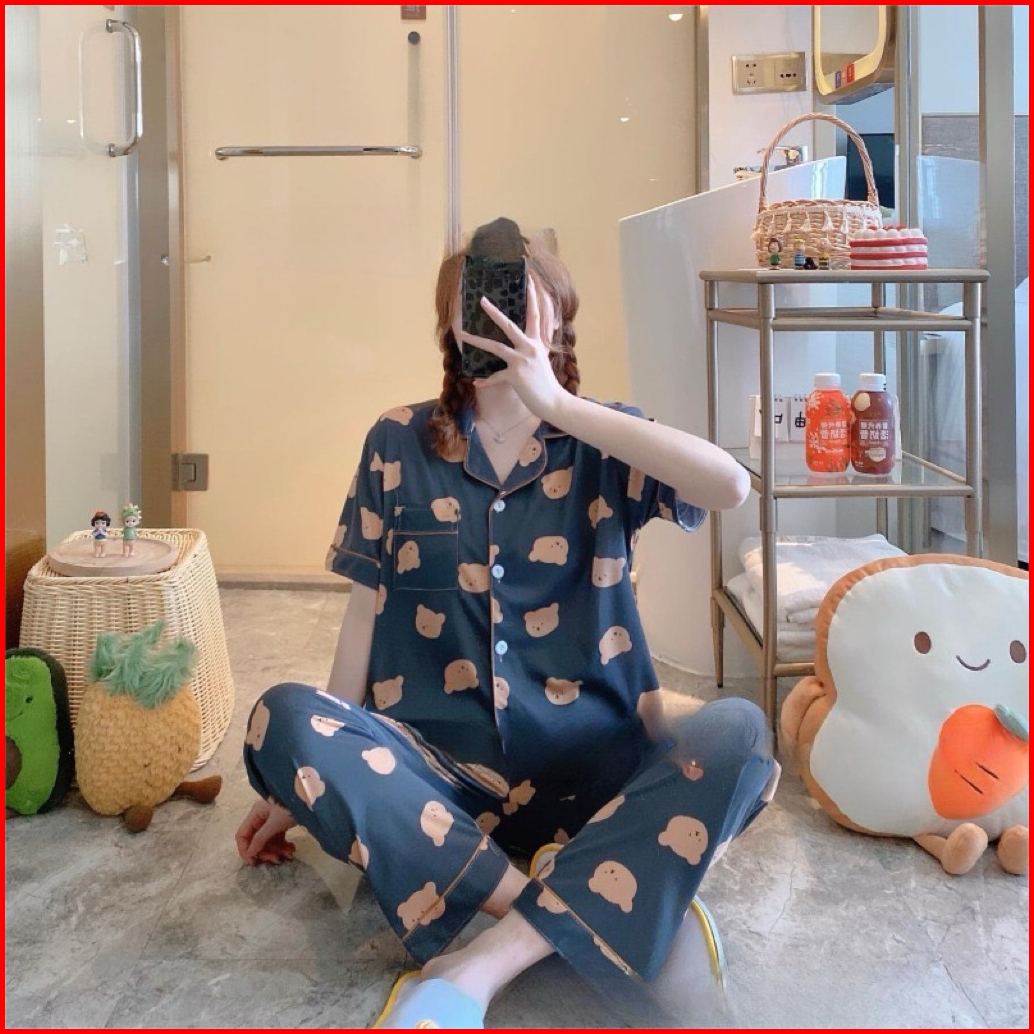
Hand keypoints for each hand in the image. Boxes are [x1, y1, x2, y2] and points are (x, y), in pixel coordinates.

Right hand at [235, 797, 297, 865]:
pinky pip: (278, 837)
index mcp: (255, 814)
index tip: (254, 862)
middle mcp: (261, 817)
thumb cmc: (289, 808)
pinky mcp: (281, 822)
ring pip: (268, 841)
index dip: (245, 850)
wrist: (311, 798)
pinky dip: (283, 845)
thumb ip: (260, 838)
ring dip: (277, 850)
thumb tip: (249, 853)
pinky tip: (292, 849)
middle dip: (266, 851)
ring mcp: (271, 820)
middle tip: (277, 859)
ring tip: (289, 854)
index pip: (242, 834)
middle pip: (256, 840)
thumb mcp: (275, 823)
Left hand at [459, 278, 567, 421]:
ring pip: (496, 347)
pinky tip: (476, 382)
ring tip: (462, 334)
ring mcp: (522, 361)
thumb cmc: (546, 383)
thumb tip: (528, 343)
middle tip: (481, 300)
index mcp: (537, 342)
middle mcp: (530, 347)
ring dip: (477, 340)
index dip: (533, 297)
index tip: (528, 280)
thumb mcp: (543, 360)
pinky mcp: (516, 375)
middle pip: (509, 325)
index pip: (535, 315)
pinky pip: (495, 377)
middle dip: (494, 312)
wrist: (554, 402)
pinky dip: (485, 381)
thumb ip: (536, 348)